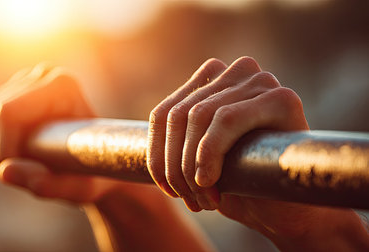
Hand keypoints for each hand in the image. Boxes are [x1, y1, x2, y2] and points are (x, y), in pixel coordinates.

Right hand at [0, 64, 142, 203]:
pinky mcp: (15, 90)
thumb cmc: (96, 176)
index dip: (3, 148)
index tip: (22, 173)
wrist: (100, 163)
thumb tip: (4, 171)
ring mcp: (28, 80)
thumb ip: (47, 184)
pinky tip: (13, 156)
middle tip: (18, 176)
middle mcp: (44, 74)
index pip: (7, 111)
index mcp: (63, 86)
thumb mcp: (80, 189)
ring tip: (19, 168)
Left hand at [147, 57, 367, 249]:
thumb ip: (173, 137)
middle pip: (179, 115)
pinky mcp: (281, 98)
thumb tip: (125, 142)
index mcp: (212, 81)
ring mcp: (259, 80)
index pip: (164, 113)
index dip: (158, 156)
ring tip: (203, 199)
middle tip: (188, 200)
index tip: (168, 190)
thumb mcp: (195, 158)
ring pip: (199, 116)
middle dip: (176, 166)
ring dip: (192, 166)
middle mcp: (235, 72)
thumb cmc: (236, 184)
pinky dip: (210, 153)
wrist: (284, 211)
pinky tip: (212, 183)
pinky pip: (226, 119)